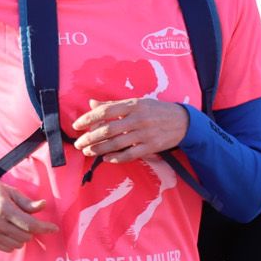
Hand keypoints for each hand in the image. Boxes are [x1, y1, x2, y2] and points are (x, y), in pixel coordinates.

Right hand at [0, 176, 58, 251]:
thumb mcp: (11, 191)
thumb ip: (27, 202)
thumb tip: (43, 205)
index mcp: (4, 209)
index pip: (30, 225)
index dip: (45, 227)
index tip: (54, 228)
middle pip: (26, 236)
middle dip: (31, 230)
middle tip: (27, 220)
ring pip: (18, 244)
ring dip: (22, 236)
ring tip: (16, 225)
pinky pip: (8, 248)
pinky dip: (13, 242)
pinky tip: (9, 231)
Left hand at [73, 98, 190, 162]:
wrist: (183, 121)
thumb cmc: (155, 110)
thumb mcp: (136, 102)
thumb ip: (113, 104)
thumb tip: (91, 103)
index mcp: (132, 105)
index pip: (105, 111)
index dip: (88, 118)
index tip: (77, 125)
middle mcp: (138, 119)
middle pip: (108, 130)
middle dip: (90, 138)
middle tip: (78, 143)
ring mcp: (145, 134)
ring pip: (117, 144)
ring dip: (99, 149)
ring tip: (88, 151)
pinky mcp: (151, 147)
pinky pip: (130, 155)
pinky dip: (116, 158)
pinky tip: (106, 158)